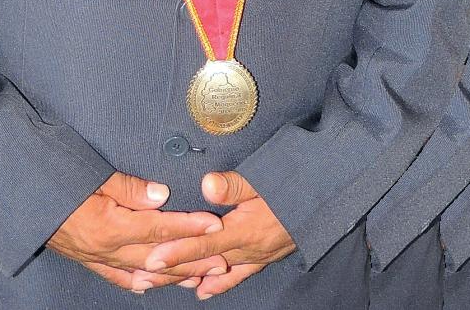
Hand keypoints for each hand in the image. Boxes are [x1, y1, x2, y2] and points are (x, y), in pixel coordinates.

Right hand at [47, 171, 227, 292]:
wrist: (21, 194)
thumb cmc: (55, 176)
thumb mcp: (92, 174)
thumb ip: (129, 187)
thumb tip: (161, 195)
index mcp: (109, 226)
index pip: (158, 228)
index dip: (188, 226)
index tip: (213, 225)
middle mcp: (104, 248)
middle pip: (156, 257)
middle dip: (190, 257)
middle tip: (219, 257)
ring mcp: (94, 257)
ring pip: (141, 272)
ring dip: (171, 274)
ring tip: (198, 275)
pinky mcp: (86, 258)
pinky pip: (116, 276)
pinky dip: (137, 281)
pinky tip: (150, 284)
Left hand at [142, 171, 295, 298]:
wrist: (328, 198)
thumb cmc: (295, 184)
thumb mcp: (265, 178)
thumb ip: (234, 185)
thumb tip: (206, 185)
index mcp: (245, 230)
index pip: (203, 245)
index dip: (177, 252)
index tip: (152, 259)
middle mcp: (248, 249)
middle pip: (203, 264)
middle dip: (172, 272)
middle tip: (142, 278)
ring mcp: (257, 255)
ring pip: (215, 272)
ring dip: (187, 278)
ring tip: (160, 283)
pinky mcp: (265, 255)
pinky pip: (238, 274)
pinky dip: (219, 283)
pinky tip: (204, 291)